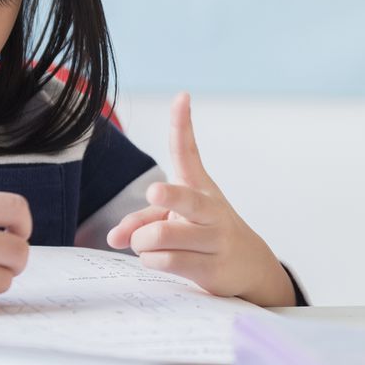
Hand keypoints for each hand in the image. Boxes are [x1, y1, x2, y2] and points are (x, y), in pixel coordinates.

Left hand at [107, 93, 295, 307]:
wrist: (250, 267)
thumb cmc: (206, 234)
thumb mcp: (177, 220)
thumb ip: (143, 221)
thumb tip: (115, 238)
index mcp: (200, 187)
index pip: (189, 152)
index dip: (183, 124)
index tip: (182, 96)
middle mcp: (210, 209)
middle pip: (184, 199)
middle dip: (168, 197)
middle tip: (154, 192)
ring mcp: (214, 239)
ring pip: (161, 236)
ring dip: (142, 243)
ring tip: (146, 246)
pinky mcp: (211, 268)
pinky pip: (166, 261)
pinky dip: (150, 261)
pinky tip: (158, 260)